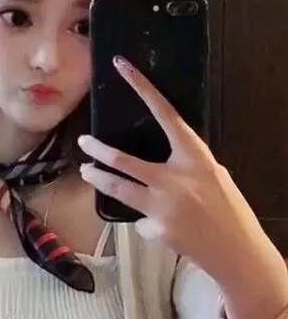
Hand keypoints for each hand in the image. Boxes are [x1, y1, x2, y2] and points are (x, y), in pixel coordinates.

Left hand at [78, 55, 276, 285]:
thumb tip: (158, 162)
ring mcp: (162, 205)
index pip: (164, 113)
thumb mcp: (211, 175)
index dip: (142, 88)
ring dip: (98, 179)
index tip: (122, 67)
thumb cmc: (227, 208)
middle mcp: (174, 178)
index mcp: (194, 156)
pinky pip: (139, 219)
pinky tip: (161, 226)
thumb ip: (183, 165)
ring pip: (118, 188)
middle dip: (98, 150)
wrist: (236, 251)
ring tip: (87, 171)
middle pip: (124, 160)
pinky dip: (145, 219)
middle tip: (83, 142)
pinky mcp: (155, 228)